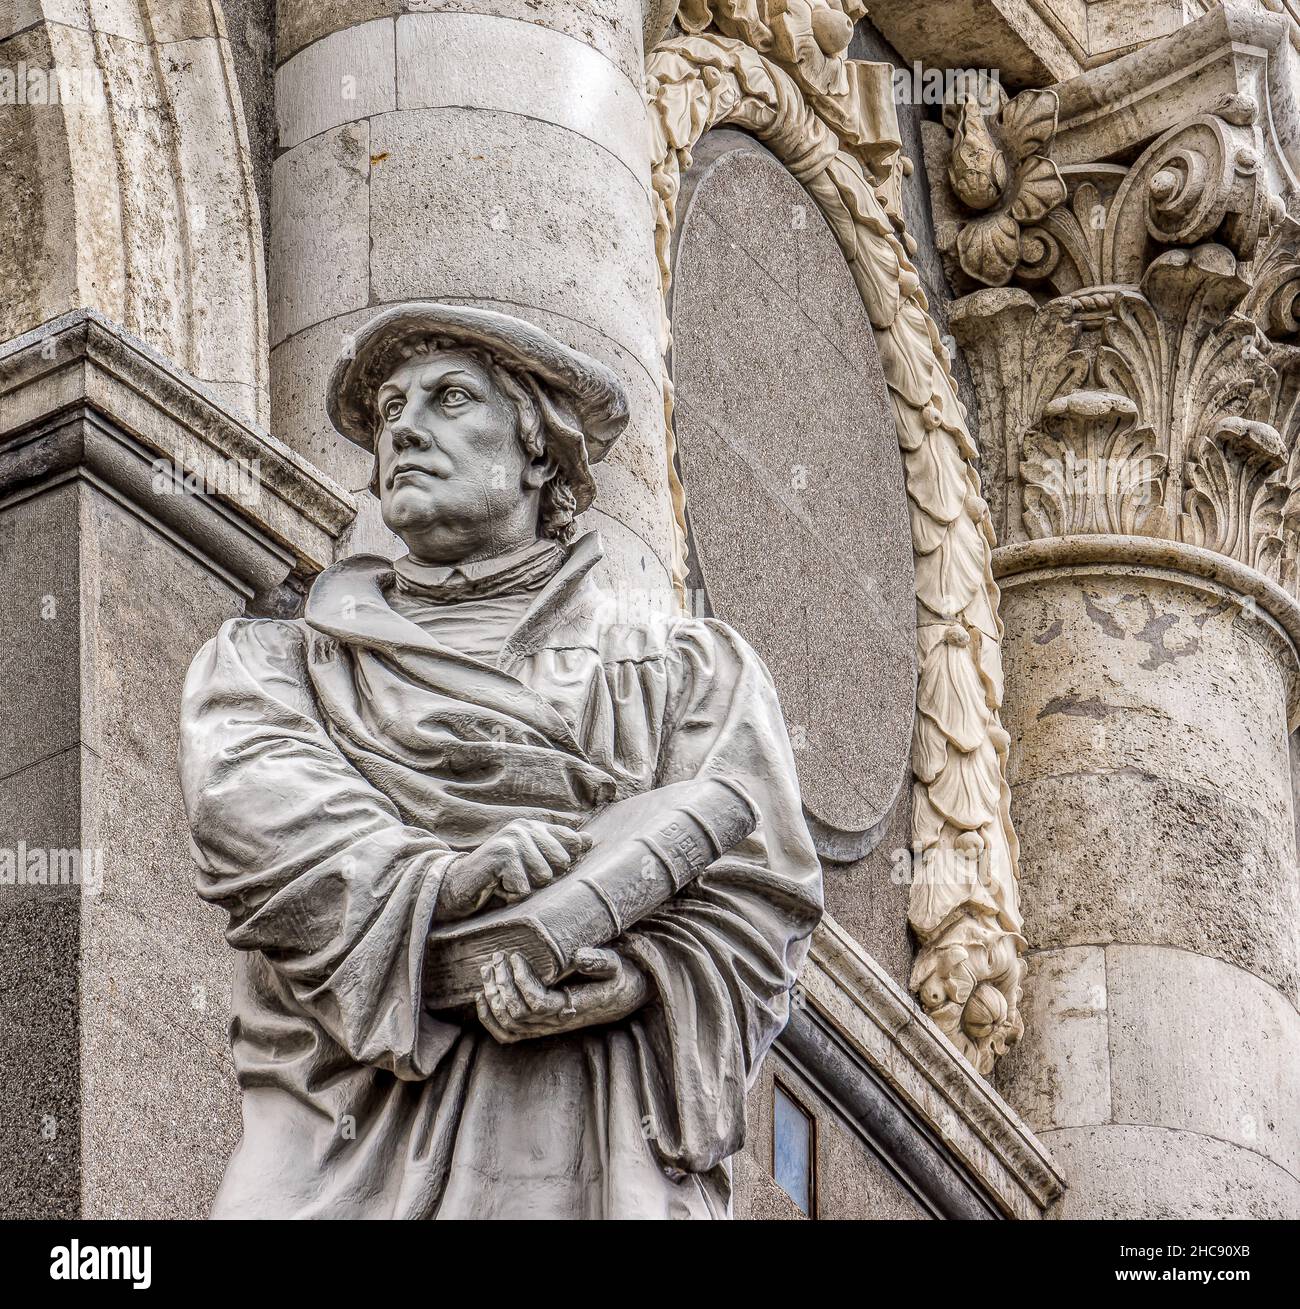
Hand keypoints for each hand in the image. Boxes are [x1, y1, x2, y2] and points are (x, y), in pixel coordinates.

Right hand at [432, 819, 590, 923]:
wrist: (456, 887)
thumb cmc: (498, 880)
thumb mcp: (533, 866)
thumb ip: (560, 851)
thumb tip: (589, 840)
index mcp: (536, 827)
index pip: (573, 844)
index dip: (561, 865)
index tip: (535, 869)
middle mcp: (525, 826)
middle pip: (561, 863)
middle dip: (541, 880)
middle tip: (516, 878)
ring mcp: (513, 837)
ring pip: (543, 876)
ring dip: (524, 888)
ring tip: (505, 882)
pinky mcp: (501, 852)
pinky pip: (524, 886)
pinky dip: (510, 894)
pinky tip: (495, 886)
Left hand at [475, 947, 647, 1042]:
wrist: (622, 997)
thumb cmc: (618, 978)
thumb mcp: (618, 965)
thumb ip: (600, 961)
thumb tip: (578, 956)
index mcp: (574, 1007)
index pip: (538, 1003)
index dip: (522, 981)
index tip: (516, 956)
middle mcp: (557, 1023)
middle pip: (518, 1013)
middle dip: (502, 984)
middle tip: (498, 956)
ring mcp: (545, 1028)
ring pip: (509, 1024)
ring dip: (493, 997)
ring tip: (488, 969)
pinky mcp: (538, 1028)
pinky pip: (508, 1034)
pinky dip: (489, 1019)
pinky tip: (481, 996)